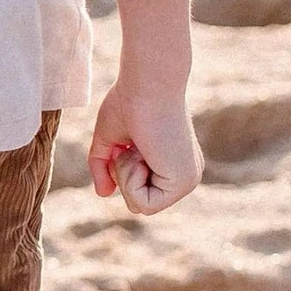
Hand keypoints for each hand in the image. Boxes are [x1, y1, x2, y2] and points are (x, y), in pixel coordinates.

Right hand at [88, 83, 200, 214]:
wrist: (147, 83)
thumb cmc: (129, 100)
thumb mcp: (109, 138)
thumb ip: (103, 166)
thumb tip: (103, 194)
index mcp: (171, 163)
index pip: (136, 190)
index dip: (118, 171)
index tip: (126, 144)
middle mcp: (184, 175)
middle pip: (137, 203)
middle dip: (120, 175)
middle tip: (130, 146)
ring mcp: (187, 180)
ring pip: (139, 207)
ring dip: (125, 175)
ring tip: (137, 147)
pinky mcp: (184, 182)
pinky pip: (145, 205)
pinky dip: (130, 180)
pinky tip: (141, 154)